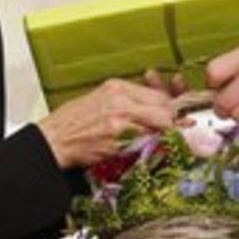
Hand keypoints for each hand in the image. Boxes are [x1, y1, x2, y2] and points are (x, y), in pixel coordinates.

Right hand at [37, 76, 177, 168]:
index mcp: (118, 88)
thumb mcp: (102, 99)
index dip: (173, 107)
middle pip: (164, 109)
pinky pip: (147, 143)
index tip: (181, 116)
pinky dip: (156, 148)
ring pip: (160, 126)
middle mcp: (121, 101)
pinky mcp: (118, 141)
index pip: (157, 95)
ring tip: (178, 142)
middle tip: (185, 130)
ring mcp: (121, 121)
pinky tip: (160, 151)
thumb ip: (129, 101)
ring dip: (171, 136)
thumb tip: (157, 108)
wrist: (54, 140)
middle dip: (177, 121)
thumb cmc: (74, 122)